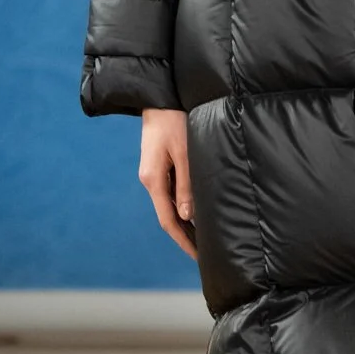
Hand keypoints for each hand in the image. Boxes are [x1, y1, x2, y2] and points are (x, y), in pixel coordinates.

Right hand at [139, 107, 197, 259]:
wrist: (158, 98)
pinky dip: (183, 206)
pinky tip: (195, 212)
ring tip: (203, 237)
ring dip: (185, 222)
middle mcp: (150, 180)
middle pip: (168, 216)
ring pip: (169, 205)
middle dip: (185, 236)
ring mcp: (153, 174)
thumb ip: (186, 185)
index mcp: (153, 180)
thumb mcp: (184, 153)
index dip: (183, 241)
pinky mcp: (158, 166)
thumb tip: (188, 216)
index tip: (198, 256)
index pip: (168, 221)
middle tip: (204, 253)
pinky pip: (170, 193)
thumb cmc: (174, 120)